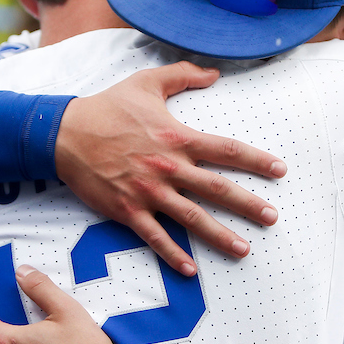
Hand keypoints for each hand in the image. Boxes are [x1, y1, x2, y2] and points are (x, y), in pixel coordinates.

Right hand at [55, 62, 285, 276]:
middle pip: (216, 189)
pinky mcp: (127, 210)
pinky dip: (172, 254)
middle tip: (272, 218)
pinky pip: (154, 237)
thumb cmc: (107, 107)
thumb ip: (182, 74)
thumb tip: (214, 73)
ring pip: (191, 218)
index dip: (255, 160)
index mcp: (176, 138)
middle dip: (248, 204)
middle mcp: (167, 168)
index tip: (280, 171)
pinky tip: (190, 269)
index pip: (225, 150)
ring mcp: (148, 192)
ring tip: (244, 249)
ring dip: (219, 236)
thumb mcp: (146, 82)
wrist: (64, 134)